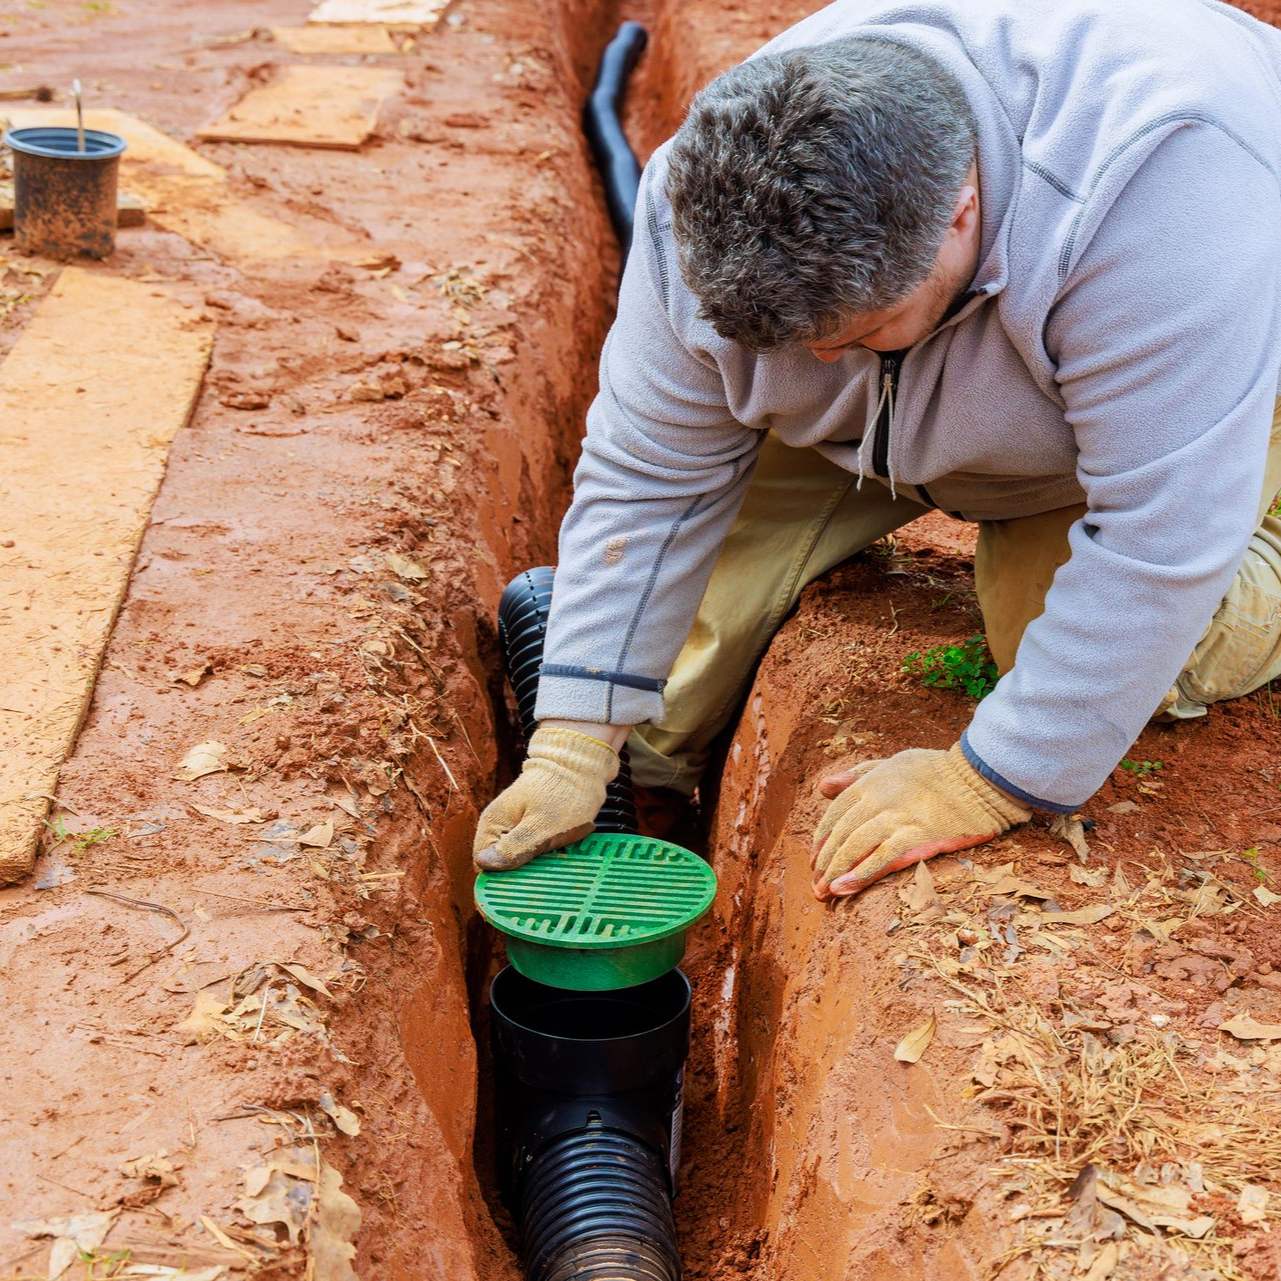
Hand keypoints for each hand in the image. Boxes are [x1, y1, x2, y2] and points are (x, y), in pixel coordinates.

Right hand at [474, 727, 619, 871]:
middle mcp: (499, 825)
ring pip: (519, 859)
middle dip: (522, 875)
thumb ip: (515, 848)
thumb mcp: (541, 826)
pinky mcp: (531, 824)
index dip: (500, 884)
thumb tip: (484, 865)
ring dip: (537, 866)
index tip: (522, 893)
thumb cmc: (563, 794)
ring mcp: (514, 824)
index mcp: (493, 824)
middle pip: (501, 866)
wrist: (583, 763)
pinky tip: (561, 853)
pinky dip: (546, 854)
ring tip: (557, 863)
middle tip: (545, 878)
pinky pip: (533, 849)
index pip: (484, 867)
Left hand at [811, 743, 1030, 900]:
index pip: (835, 814)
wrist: (979, 777)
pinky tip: (846, 887)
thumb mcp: (892, 762)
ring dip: (836, 871)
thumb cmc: (936, 770)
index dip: (821, 840)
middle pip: (841, 834)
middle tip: (815, 886)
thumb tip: (823, 787)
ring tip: (825, 892)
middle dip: (825, 862)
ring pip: (856, 847)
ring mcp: (897, 818)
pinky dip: (862, 873)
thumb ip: (856, 775)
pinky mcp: (918, 835)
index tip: (815, 860)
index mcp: (870, 783)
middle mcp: (878, 800)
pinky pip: (883, 857)